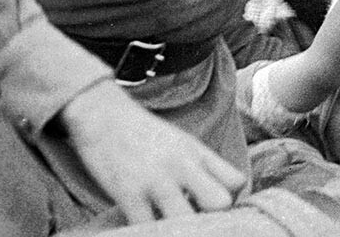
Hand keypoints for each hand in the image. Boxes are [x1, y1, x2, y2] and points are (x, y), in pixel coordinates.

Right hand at [59, 81, 244, 222]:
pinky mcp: (128, 194)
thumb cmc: (143, 133)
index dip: (231, 200)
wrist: (102, 115)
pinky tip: (144, 225)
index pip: (237, 182)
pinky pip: (146, 228)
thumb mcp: (181, 142)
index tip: (213, 206)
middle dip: (213, 218)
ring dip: (180, 228)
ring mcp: (156, 181)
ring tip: (170, 225)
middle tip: (196, 221)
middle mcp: (183, 165)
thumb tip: (221, 197)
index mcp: (198, 153)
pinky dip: (148, 231)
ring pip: (186, 221)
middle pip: (221, 203)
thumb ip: (202, 167)